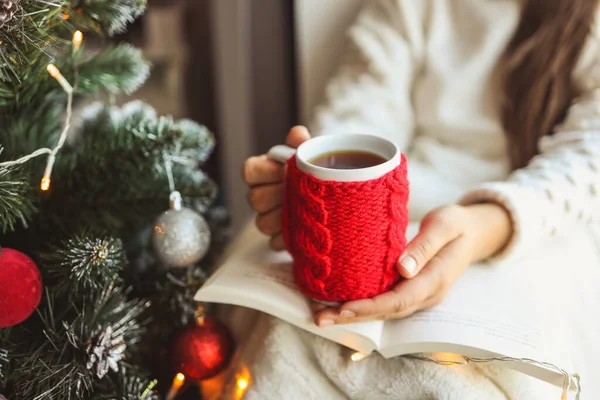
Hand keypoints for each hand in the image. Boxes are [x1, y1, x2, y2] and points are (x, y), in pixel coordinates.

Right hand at [243, 126, 310, 249]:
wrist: (340, 197)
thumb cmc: (320, 172)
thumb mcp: (314, 156)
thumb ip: (303, 145)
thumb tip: (297, 133)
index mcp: (265, 172)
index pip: (249, 170)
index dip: (265, 172)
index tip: (286, 169)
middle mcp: (262, 196)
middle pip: (254, 199)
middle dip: (278, 195)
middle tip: (300, 192)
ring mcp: (269, 219)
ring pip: (262, 223)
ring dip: (284, 217)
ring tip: (306, 210)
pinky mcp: (280, 239)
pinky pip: (276, 243)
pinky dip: (292, 238)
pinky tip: (307, 229)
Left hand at [313, 203, 511, 325]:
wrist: (472, 232)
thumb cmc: (456, 224)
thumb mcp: (445, 226)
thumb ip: (425, 246)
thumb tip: (403, 269)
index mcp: (436, 279)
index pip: (399, 300)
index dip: (370, 307)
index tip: (343, 308)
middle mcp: (427, 294)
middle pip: (387, 312)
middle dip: (354, 317)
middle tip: (320, 319)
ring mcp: (419, 295)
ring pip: (384, 311)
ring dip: (355, 315)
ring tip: (322, 315)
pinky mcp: (411, 290)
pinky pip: (385, 303)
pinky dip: (363, 305)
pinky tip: (340, 303)